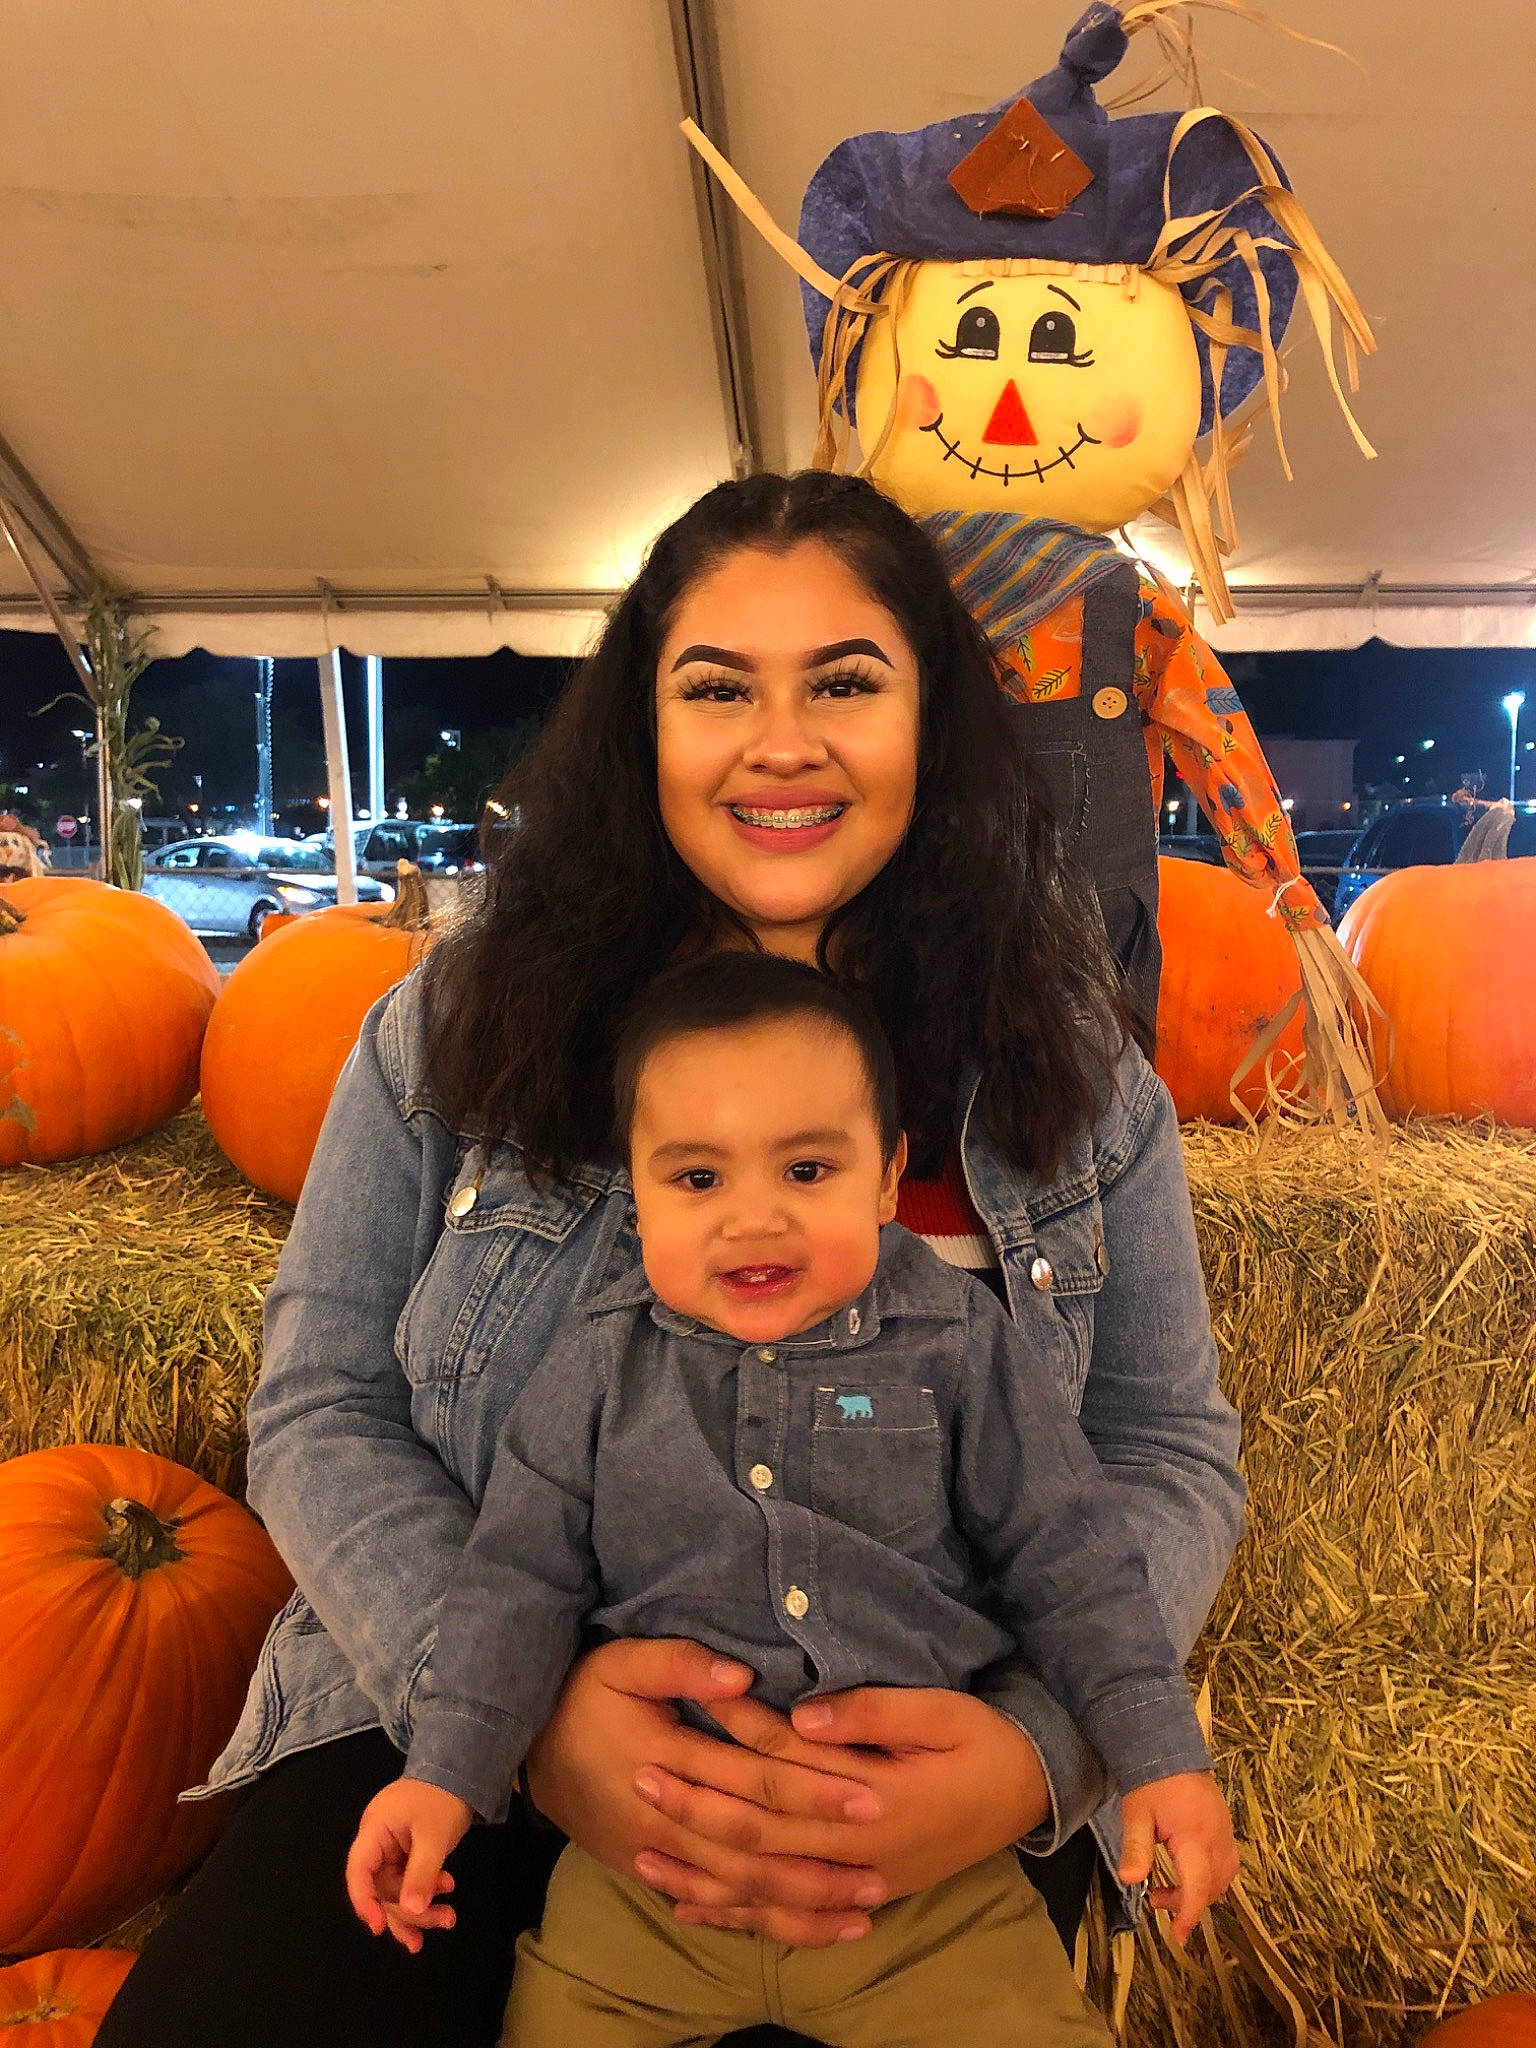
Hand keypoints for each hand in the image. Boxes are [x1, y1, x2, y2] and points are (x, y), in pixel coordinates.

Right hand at [344, 1776, 473, 1953]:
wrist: (461, 1771)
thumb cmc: (443, 1798)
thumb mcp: (435, 1836)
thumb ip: (421, 1873)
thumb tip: (410, 1911)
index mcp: (374, 1829)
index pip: (358, 1871)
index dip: (364, 1902)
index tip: (379, 1928)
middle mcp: (378, 1841)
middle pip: (382, 1887)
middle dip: (410, 1909)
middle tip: (443, 1921)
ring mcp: (392, 1848)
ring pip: (397, 1889)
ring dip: (421, 1907)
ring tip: (448, 1920)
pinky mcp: (406, 1853)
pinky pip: (408, 1881)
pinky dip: (425, 1892)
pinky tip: (444, 1896)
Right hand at [524, 1639, 893, 1946]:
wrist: (524, 1749)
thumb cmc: (582, 1696)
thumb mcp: (620, 1663)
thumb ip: (679, 1664)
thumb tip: (742, 1676)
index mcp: (666, 1757)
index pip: (753, 1779)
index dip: (812, 1790)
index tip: (870, 1796)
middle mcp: (666, 1817)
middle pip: (755, 1847)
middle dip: (821, 1861)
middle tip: (883, 1867)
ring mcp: (659, 1855)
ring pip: (739, 1890)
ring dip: (803, 1903)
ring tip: (864, 1907)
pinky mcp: (654, 1874)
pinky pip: (715, 1907)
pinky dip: (764, 1923)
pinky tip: (810, 1929)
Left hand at [637, 1685, 1050, 1941]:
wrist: (1031, 1793)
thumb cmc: (984, 1740)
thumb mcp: (940, 1711)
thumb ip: (871, 1712)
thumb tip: (800, 1711)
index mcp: (876, 1795)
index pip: (787, 1764)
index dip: (735, 1734)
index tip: (686, 1706)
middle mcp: (858, 1849)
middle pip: (761, 1830)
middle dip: (696, 1803)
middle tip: (638, 1774)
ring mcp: (858, 1880)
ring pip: (764, 1882)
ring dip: (701, 1866)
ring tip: (642, 1847)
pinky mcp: (860, 1894)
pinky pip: (787, 1915)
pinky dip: (736, 1912)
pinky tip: (692, 1905)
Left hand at [1117, 1771, 1238, 1944]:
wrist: (1170, 1749)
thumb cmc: (1151, 1784)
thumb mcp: (1136, 1816)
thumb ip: (1136, 1848)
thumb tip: (1130, 1880)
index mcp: (1194, 1839)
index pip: (1198, 1887)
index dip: (1188, 1914)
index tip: (1178, 1935)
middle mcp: (1217, 1840)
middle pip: (1212, 1887)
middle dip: (1188, 1903)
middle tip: (1157, 1899)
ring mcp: (1226, 1833)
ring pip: (1224, 1878)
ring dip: (1201, 1892)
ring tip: (1171, 1888)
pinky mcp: (1226, 1828)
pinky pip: (1228, 1864)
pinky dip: (1212, 1877)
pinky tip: (1190, 1872)